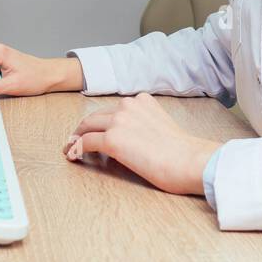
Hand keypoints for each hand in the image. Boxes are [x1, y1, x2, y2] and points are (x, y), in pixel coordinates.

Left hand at [63, 92, 221, 195]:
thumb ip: (144, 124)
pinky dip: (77, 149)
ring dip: (77, 137)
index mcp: (141, 101)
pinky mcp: (112, 140)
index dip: (101, 121)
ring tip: (71, 148)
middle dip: (84, 128)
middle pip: (96, 116)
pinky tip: (73, 156)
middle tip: (76, 139)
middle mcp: (128, 106)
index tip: (95, 130)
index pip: (113, 109)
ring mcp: (119, 121)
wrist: (190, 160)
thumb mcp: (162, 125)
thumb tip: (131, 139)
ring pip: (87, 126)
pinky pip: (86, 143)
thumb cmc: (183, 151)